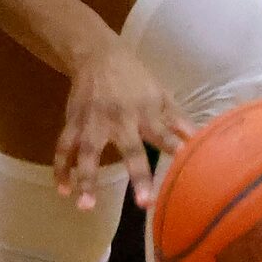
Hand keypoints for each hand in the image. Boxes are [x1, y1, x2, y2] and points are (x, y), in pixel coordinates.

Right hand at [56, 37, 190, 209]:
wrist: (96, 55)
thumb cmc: (134, 77)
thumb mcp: (160, 93)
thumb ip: (177, 119)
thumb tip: (200, 140)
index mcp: (145, 111)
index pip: (163, 133)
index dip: (173, 147)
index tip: (184, 164)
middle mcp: (119, 119)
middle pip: (129, 149)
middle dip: (137, 175)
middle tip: (142, 203)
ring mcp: (92, 122)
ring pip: (87, 153)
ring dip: (85, 179)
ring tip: (84, 206)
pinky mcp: (73, 122)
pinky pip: (63, 148)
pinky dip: (61, 168)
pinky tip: (62, 190)